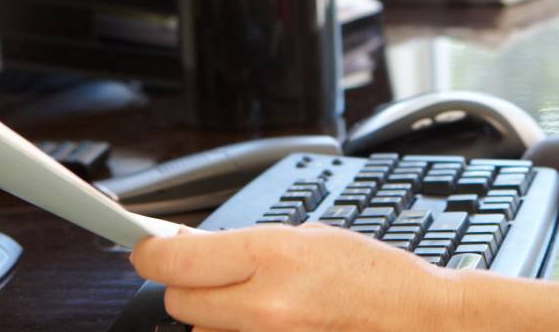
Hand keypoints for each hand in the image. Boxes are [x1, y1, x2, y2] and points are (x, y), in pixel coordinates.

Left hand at [130, 224, 459, 330]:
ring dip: (213, 315)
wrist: (414, 319)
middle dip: (186, 285)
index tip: (143, 248)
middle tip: (209, 272)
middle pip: (179, 302)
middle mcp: (264, 306)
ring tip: (257, 299)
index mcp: (273, 257)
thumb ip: (247, 243)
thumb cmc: (374, 275)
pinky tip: (268, 317)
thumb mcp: (308, 236)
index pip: (175, 260)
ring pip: (201, 331)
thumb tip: (192, 246)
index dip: (150, 252)